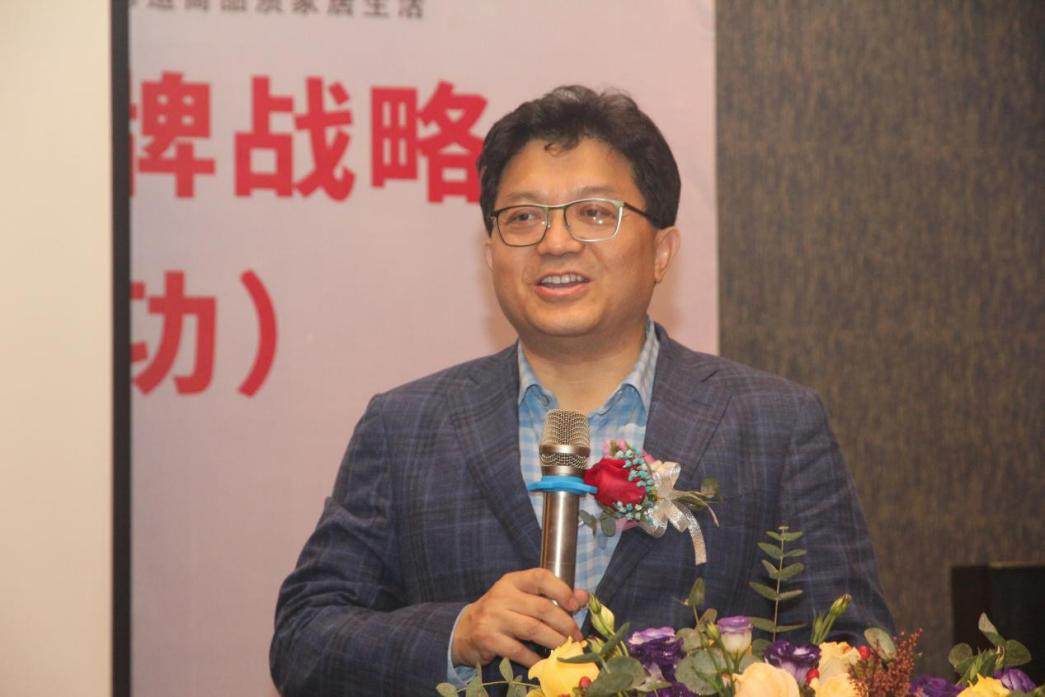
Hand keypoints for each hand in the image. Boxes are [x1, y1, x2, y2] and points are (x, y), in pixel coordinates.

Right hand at [451, 568, 588, 667]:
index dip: (561, 590)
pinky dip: (535, 658)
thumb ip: (551, 595)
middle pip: (541, 608)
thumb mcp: (523, 597)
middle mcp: (502, 596)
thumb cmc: (501, 612)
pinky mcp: (488, 638)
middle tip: (576, 635)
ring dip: (554, 641)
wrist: (465, 630)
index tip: (576, 604)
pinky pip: (518, 651)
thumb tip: (583, 597)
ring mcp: (493, 617)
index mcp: (513, 581)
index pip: (540, 577)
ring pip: (533, 629)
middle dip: (564, 623)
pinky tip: (545, 662)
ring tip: (566, 647)